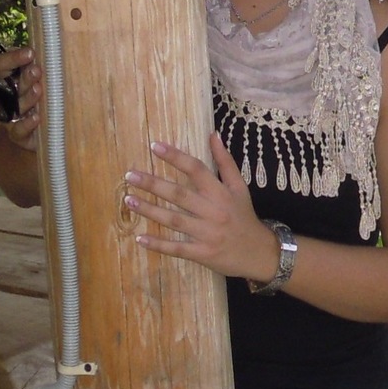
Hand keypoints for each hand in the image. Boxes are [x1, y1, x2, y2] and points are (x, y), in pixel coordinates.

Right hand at [0, 47, 41, 153]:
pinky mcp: (18, 135)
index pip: (1, 65)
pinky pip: (18, 130)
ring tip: (39, 90)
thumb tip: (56, 45)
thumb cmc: (40, 100)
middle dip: (24, 77)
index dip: (13, 58)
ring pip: (16, 106)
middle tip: (37, 70)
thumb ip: (41, 66)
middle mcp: (6, 97)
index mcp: (7, 79)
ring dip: (27, 97)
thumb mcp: (39, 81)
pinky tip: (36, 118)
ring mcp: (10, 116)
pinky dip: (27, 124)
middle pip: (10, 84)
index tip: (30, 52)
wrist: (38, 133)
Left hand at [125, 137, 280, 282]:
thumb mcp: (240, 188)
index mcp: (221, 193)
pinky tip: (140, 238)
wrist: (259, 253)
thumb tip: (213, 134)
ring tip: (129, 200)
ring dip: (150, 210)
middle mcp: (213, 211)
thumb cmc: (244, 217)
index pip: (196, 170)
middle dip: (153, 184)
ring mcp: (206, 234)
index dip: (176, 157)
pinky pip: (176, 248)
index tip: (154, 146)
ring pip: (173, 220)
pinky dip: (158, 245)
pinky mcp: (202, 254)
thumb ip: (225, 162)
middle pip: (179, 195)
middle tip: (130, 175)